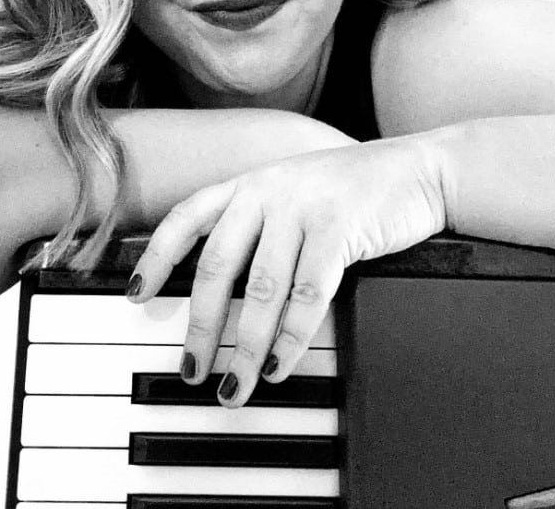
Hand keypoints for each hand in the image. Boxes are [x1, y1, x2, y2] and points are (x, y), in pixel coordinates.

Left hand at [126, 134, 447, 406]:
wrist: (417, 169)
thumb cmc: (352, 189)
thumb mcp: (293, 191)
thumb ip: (257, 223)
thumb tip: (219, 287)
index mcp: (249, 184)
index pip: (186, 217)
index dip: (156, 256)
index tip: (136, 294)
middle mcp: (267, 191)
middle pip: (217, 265)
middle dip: (200, 324)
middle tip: (191, 368)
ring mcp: (303, 207)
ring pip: (261, 289)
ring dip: (246, 346)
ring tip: (237, 385)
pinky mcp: (340, 228)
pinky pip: (308, 294)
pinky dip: (292, 337)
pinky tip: (282, 365)